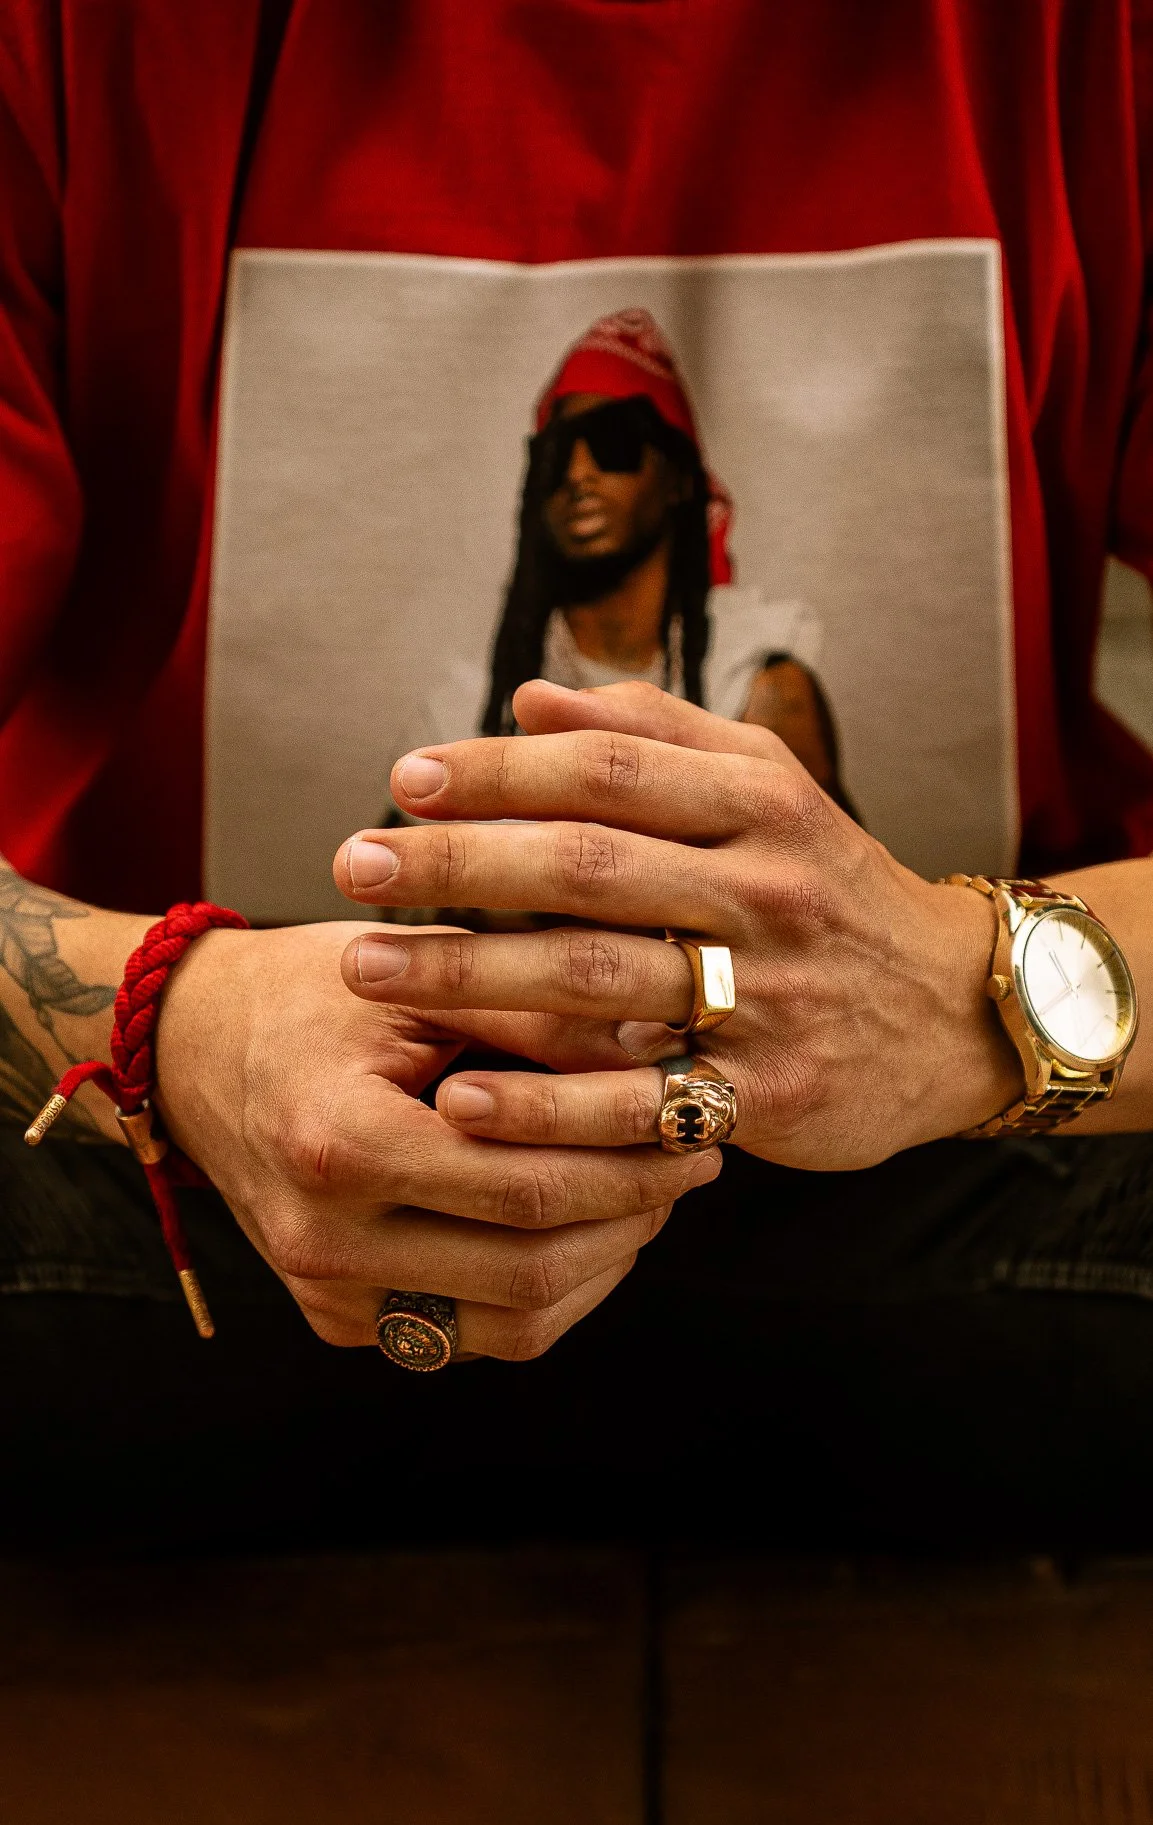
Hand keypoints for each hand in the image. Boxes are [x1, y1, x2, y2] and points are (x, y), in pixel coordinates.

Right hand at [154, 919, 718, 1353]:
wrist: (194, 1047)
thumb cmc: (312, 994)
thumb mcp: (423, 980)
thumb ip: (542, 1022)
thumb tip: (669, 1054)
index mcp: (341, 1146)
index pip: (529, 1186)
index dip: (632, 1159)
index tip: (696, 1118)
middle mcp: (326, 1242)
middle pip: (533, 1270)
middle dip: (633, 1214)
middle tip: (692, 1158)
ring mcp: (328, 1296)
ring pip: (516, 1324)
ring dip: (603, 1263)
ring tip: (648, 1191)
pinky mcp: (339, 1322)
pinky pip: (474, 1333)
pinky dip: (548, 1287)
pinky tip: (584, 1224)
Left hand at [334, 681, 1020, 1169]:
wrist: (955, 1013)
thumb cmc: (830, 889)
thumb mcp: (768, 789)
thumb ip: (653, 736)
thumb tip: (527, 697)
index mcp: (761, 802)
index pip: (611, 771)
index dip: (500, 772)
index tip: (404, 780)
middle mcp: (765, 891)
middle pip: (588, 868)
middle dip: (458, 865)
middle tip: (351, 865)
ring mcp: (767, 996)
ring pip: (600, 980)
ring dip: (471, 975)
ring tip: (366, 967)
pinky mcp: (768, 1092)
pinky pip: (639, 1099)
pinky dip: (547, 1102)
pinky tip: (461, 1097)